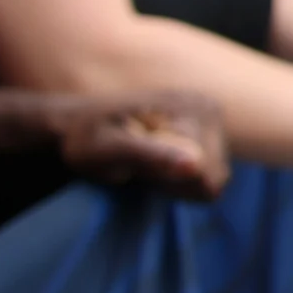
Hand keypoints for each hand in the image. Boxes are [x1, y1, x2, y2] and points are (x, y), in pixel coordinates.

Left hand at [50, 90, 229, 199]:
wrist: (76, 123)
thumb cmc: (85, 139)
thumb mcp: (110, 150)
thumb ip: (152, 156)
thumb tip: (194, 165)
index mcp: (192, 109)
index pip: (208, 174)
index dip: (174, 185)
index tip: (140, 173)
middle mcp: (208, 107)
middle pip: (216, 175)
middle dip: (178, 182)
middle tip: (140, 170)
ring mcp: (210, 115)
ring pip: (214, 175)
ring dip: (180, 181)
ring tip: (147, 166)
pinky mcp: (206, 127)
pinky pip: (209, 170)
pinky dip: (183, 176)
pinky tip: (157, 164)